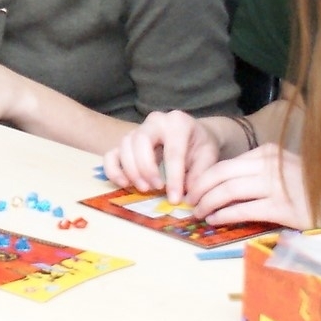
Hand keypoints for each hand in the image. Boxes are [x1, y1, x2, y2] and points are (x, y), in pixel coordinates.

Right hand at [102, 111, 223, 204]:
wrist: (193, 134)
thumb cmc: (200, 144)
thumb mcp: (208, 156)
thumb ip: (199, 174)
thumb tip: (188, 196)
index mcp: (178, 122)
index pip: (173, 151)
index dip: (173, 177)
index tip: (174, 199)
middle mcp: (155, 121)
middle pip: (140, 141)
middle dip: (146, 168)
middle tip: (156, 188)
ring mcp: (137, 129)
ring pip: (124, 146)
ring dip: (131, 171)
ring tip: (144, 189)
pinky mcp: (126, 142)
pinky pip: (112, 153)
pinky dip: (113, 170)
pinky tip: (124, 184)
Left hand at [187, 143, 314, 229]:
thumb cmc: (312, 188)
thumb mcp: (283, 168)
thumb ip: (258, 171)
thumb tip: (224, 184)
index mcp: (268, 153)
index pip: (225, 164)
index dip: (204, 177)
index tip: (193, 189)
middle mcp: (269, 164)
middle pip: (220, 174)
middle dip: (199, 189)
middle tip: (189, 201)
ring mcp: (275, 185)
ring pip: (227, 191)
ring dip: (207, 203)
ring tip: (199, 213)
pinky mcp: (280, 207)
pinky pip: (242, 210)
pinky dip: (223, 215)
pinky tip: (215, 220)